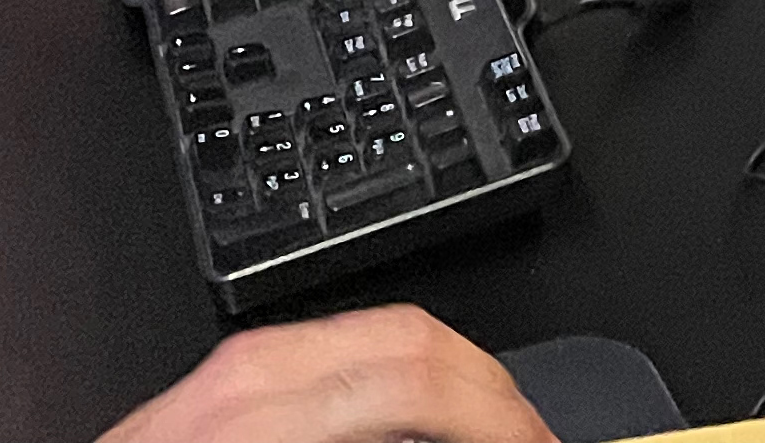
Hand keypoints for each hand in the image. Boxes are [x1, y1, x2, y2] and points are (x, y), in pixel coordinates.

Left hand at [97, 309, 556, 442]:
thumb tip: (469, 436)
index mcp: (267, 414)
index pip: (420, 382)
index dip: (501, 417)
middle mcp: (255, 370)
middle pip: (415, 338)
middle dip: (493, 393)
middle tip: (532, 437)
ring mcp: (241, 361)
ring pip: (386, 332)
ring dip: (455, 380)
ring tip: (489, 430)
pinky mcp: (232, 372)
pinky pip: (340, 348)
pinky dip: (400, 379)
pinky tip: (419, 423)